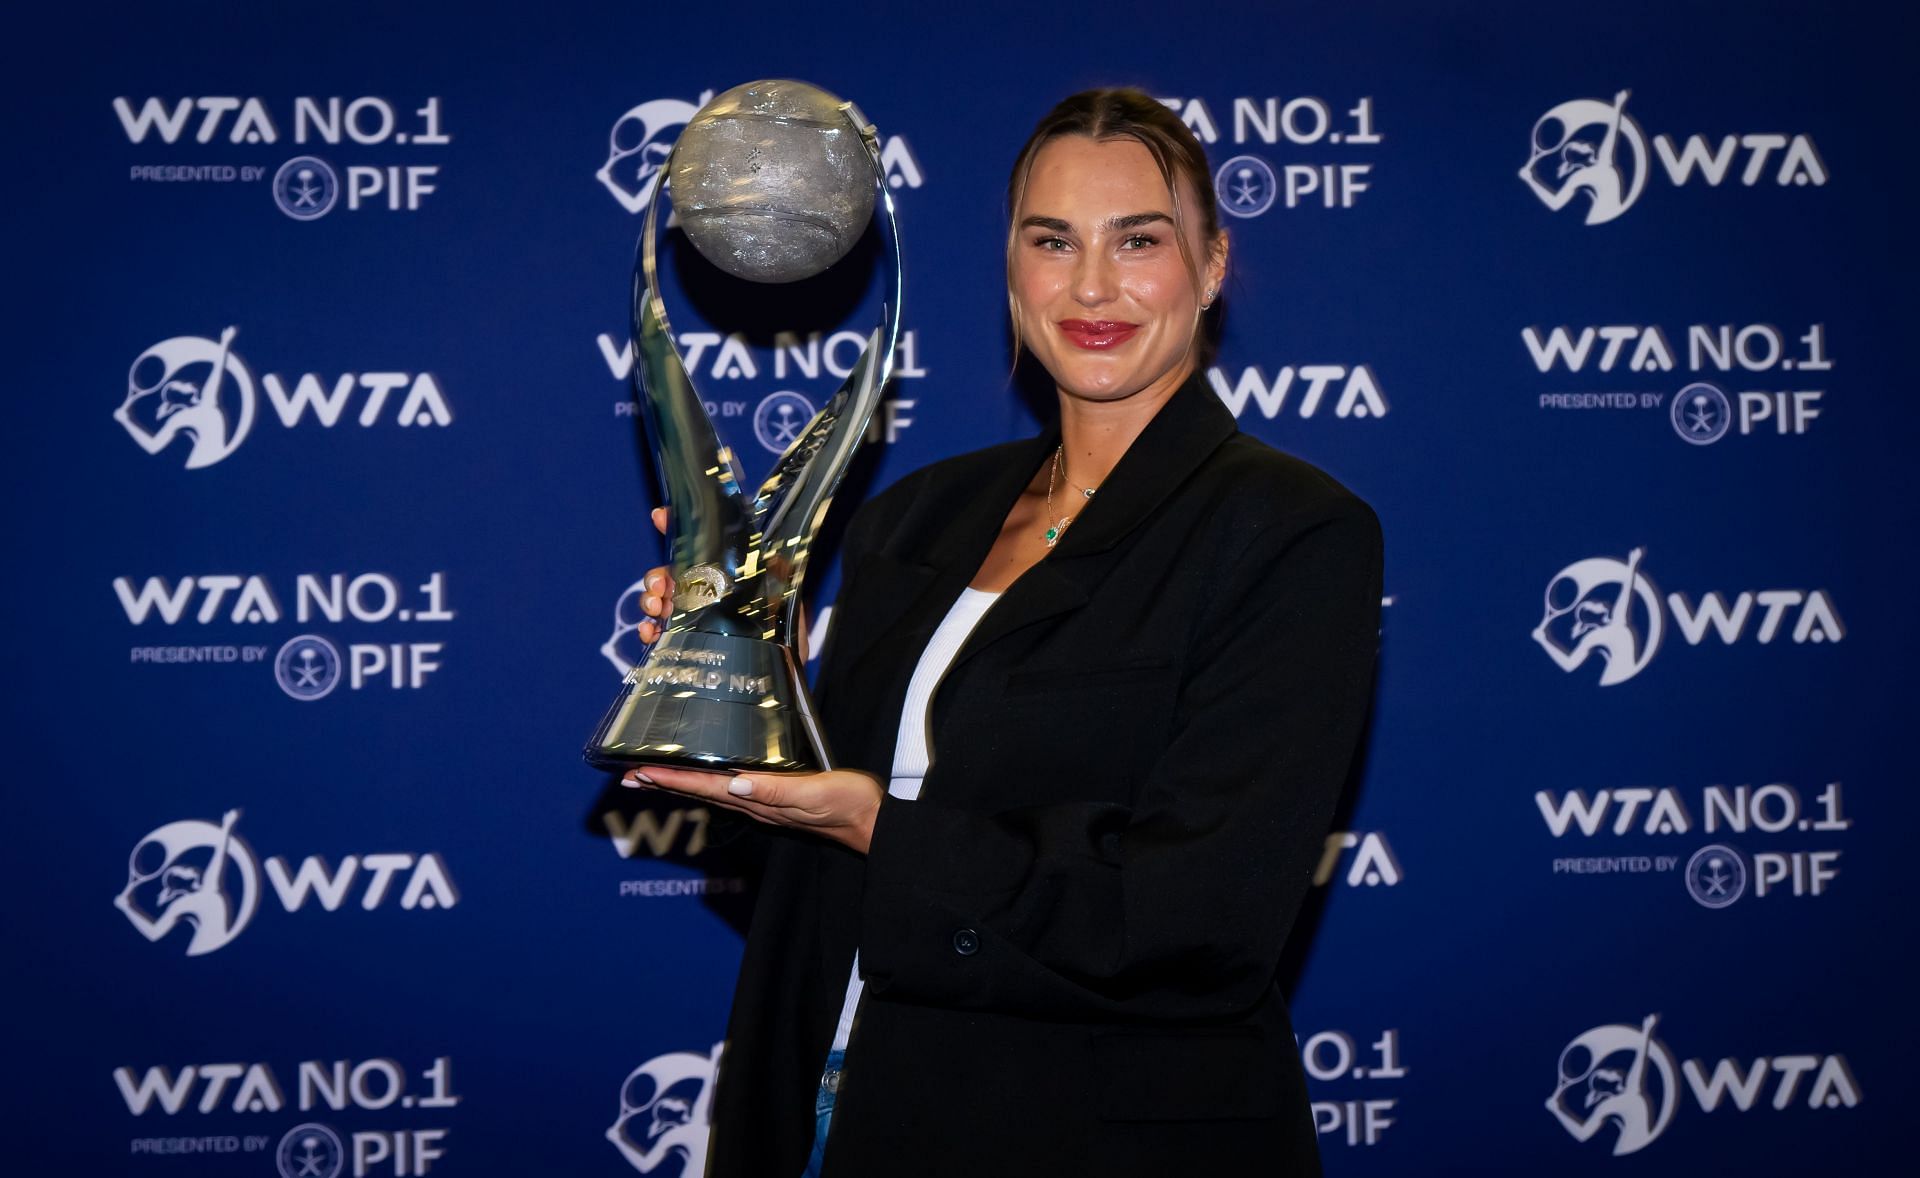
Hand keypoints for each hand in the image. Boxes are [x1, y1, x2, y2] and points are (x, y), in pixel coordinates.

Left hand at [622, 764, 882, 853]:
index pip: (705, 788)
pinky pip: (731, 788)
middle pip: (699, 792)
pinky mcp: (776, 797)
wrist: (872, 821)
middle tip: (628, 776)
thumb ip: (776, 790)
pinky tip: (706, 776)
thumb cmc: (849, 804)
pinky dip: (708, 781)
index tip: (639, 773)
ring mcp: (764, 803)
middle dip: (664, 782)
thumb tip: (735, 785)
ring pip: (711, 791)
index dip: (671, 780)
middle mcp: (755, 803)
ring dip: (681, 783)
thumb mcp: (815, 792)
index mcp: (759, 800)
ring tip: (653, 775)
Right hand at [633, 506, 810, 657]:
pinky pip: (656, 631)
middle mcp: (701, 592)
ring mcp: (689, 616)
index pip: (695, 545)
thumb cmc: (781, 631)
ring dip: (649, 599)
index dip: (675, 526)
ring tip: (657, 608)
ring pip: (657, 599)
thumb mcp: (782, 597)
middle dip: (656, 575)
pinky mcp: (682, 642)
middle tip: (660, 587)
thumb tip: (777, 557)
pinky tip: (651, 633)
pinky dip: (647, 630)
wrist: (779, 670)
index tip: (660, 517)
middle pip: (667, 574)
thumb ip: (777, 575)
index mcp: (720, 575)